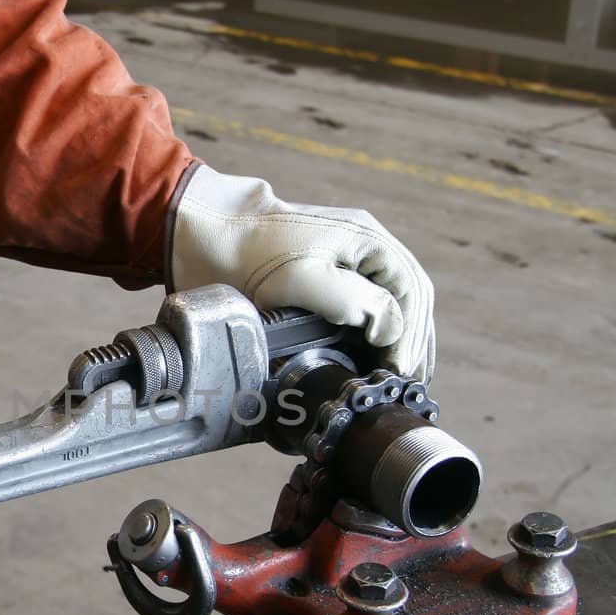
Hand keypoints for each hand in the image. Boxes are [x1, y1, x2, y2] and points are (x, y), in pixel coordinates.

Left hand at [170, 164, 435, 380]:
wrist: (202, 233)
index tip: (399, 373)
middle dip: (413, 340)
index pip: (410, 294)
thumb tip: (393, 330)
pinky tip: (373, 353)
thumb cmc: (247, 256)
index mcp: (368, 239)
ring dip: (400, 336)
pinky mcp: (326, 268)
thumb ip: (356, 303)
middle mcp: (364, 244)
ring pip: (392, 298)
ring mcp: (347, 254)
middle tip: (407, 382)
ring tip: (397, 374)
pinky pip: (367, 298)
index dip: (411, 338)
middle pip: (409, 296)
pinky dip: (377, 328)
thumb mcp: (303, 280)